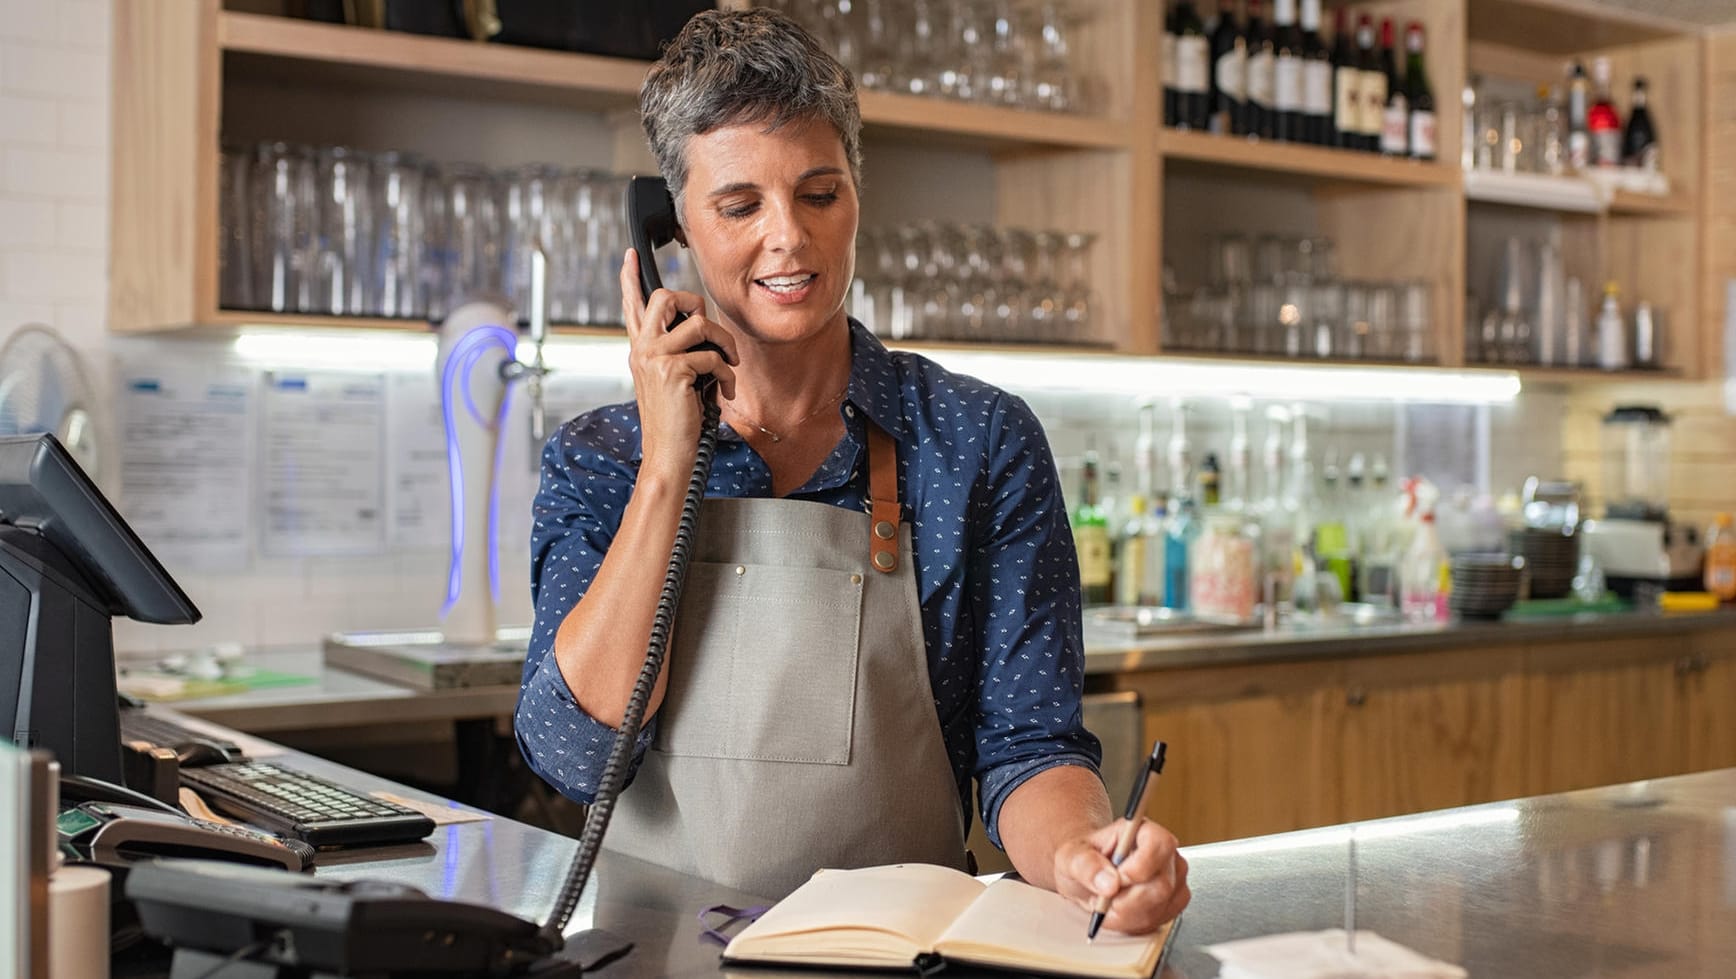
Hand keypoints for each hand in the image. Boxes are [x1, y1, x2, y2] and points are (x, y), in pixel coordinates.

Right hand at [619, 248, 737, 478]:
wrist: (668, 456)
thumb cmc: (676, 423)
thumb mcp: (672, 382)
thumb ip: (679, 355)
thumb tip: (705, 331)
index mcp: (640, 351)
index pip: (632, 307)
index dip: (630, 278)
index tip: (630, 255)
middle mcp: (642, 350)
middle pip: (665, 297)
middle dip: (696, 303)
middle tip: (710, 327)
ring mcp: (654, 358)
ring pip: (700, 323)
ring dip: (725, 344)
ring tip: (730, 366)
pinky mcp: (673, 371)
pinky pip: (713, 357)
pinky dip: (728, 375)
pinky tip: (726, 392)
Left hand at [1054, 819, 1189, 935]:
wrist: (1087, 873)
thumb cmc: (1083, 858)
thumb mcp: (1071, 856)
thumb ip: (1086, 865)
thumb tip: (1109, 882)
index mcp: (1142, 830)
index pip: (1159, 844)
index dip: (1138, 868)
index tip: (1115, 881)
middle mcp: (1164, 852)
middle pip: (1162, 884)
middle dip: (1127, 901)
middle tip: (1102, 898)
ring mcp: (1174, 876)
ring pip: (1161, 906)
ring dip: (1127, 914)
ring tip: (1107, 903)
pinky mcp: (1174, 900)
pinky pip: (1160, 919)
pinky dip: (1134, 923)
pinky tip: (1119, 911)